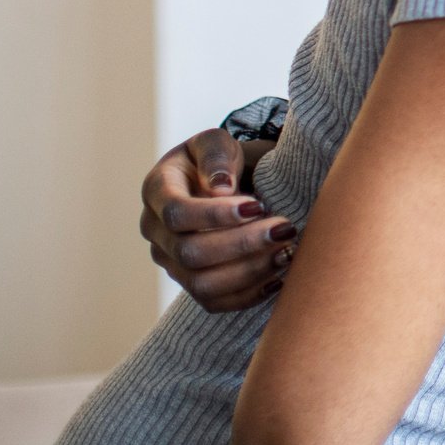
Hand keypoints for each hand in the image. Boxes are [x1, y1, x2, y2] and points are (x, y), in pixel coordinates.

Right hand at [140, 129, 296, 310]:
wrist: (222, 182)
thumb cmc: (218, 159)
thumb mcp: (216, 142)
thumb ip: (216, 157)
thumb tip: (219, 188)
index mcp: (157, 192)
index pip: (177, 214)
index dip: (215, 215)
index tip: (257, 206)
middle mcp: (156, 232)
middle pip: (191, 253)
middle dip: (242, 244)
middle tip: (285, 229)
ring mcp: (171, 262)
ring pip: (201, 284)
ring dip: (249, 273)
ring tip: (287, 253)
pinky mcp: (191, 282)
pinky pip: (214, 302)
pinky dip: (248, 295)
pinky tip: (279, 279)